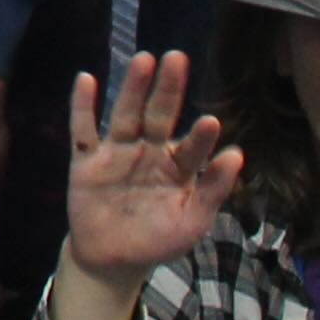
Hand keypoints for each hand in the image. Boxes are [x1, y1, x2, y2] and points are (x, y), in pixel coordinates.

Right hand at [60, 51, 239, 288]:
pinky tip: (86, 81)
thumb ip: (213, 189)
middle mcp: (148, 151)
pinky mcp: (86, 161)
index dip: (200, 137)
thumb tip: (237, 154)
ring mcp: (116, 153)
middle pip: (158, 116)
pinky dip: (82, 106)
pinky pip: (83, 130)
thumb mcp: (192, 221)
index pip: (191, 147)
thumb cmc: (158, 239)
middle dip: (167, 90)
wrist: (113, 261)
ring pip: (125, 116)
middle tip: (177, 58)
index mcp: (177, 166)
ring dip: (133, 89)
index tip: (211, 122)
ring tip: (144, 61)